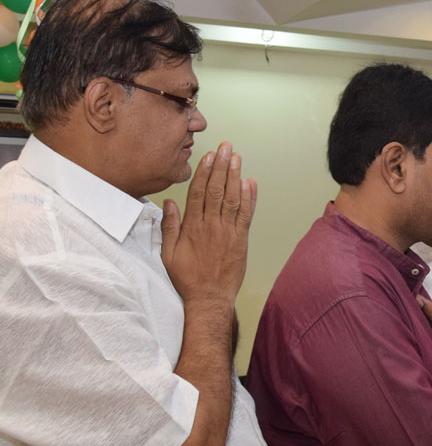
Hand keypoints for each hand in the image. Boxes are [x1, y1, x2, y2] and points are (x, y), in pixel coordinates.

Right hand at [161, 142, 256, 309]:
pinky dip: (249, 198)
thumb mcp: (167, 253)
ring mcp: (228, 232)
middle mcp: (211, 226)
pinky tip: (250, 183)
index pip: (198, 193)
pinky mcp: (241, 240)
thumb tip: (168, 203)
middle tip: (226, 147)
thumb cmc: (187, 277)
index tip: (209, 156)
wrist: (209, 298)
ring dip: (235, 176)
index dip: (204, 172)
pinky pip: (246, 215)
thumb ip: (168, 227)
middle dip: (221, 166)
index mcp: (192, 227)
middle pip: (217, 190)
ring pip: (232, 199)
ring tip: (237, 158)